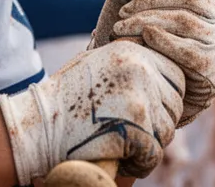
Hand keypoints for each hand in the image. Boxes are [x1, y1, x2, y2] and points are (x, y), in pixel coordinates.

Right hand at [0, 41, 184, 181]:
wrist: (39, 125)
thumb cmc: (63, 99)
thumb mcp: (95, 64)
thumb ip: (127, 63)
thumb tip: (157, 67)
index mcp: (132, 51)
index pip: (175, 76)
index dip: (164, 99)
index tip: (146, 112)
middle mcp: (139, 67)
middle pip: (175, 104)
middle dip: (159, 122)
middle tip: (133, 133)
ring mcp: (139, 95)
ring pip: (167, 130)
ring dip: (149, 144)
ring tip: (121, 144)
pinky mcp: (137, 125)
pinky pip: (154, 153)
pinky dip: (140, 164)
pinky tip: (119, 159)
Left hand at [86, 0, 214, 124]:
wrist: (152, 94)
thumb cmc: (142, 45)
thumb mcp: (135, 10)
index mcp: (210, 0)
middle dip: (148, 1)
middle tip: (122, 14)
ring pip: (184, 20)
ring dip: (146, 21)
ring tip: (121, 29)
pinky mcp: (214, 70)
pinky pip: (187, 50)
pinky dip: (161, 41)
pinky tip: (144, 39)